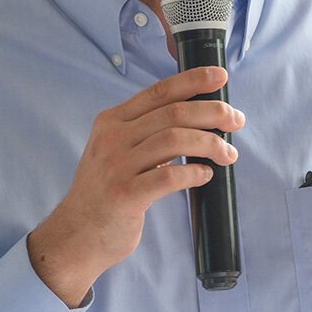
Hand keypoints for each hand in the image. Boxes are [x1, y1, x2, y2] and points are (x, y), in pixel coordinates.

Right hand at [27, 66, 244, 307]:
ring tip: (228, 154)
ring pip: (175, 140)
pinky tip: (205, 176)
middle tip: (236, 120)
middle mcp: (113, 138)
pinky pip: (169, 177)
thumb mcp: (116, 151)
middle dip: (212, 112)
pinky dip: (194, 174)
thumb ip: (145, 132)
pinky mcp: (125, 195)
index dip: (192, 80)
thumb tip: (196, 119)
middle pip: (173, 113)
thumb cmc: (106, 192)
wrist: (76, 234)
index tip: (220, 77)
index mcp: (112, 121)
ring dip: (210, 144)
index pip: (159, 92)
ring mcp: (117, 166)